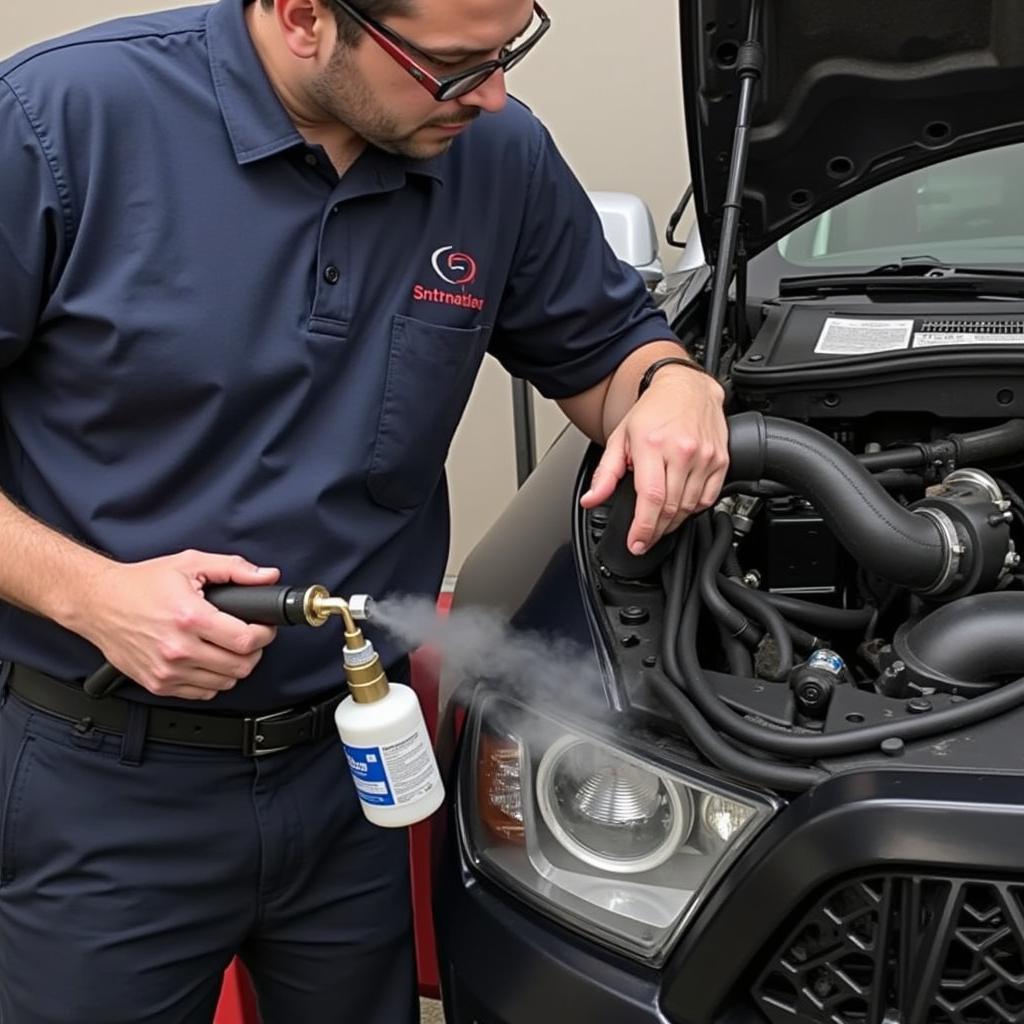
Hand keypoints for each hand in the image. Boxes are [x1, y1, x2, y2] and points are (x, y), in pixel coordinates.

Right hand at [79, 550, 279, 700]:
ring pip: (225, 683)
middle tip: (249, 637)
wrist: (98, 602)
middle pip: (240, 666)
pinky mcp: (158, 684)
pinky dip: (213, 680)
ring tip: (228, 648)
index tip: (264, 627)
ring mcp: (167, 670)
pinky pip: (203, 693)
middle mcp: (179, 649)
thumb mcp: (190, 563)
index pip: (246, 640)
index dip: (264, 633)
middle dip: (253, 651)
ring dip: (234, 667)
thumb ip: (234, 568)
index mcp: (190, 618)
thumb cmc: (141, 584)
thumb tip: (266, 576)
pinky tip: (208, 660)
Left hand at [580, 367, 727, 553]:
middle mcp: (682, 451)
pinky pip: (708, 498)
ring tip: (659, 524)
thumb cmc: (653, 411)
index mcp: (653, 445)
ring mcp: (705, 457)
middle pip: (670, 507)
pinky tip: (681, 507)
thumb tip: (591, 499)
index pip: (650, 497)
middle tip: (644, 539)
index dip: (643, 527)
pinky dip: (693, 509)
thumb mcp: (620, 438)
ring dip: (672, 523)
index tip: (636, 543)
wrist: (687, 387)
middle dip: (655, 531)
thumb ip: (605, 473)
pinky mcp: (721, 460)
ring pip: (689, 507)